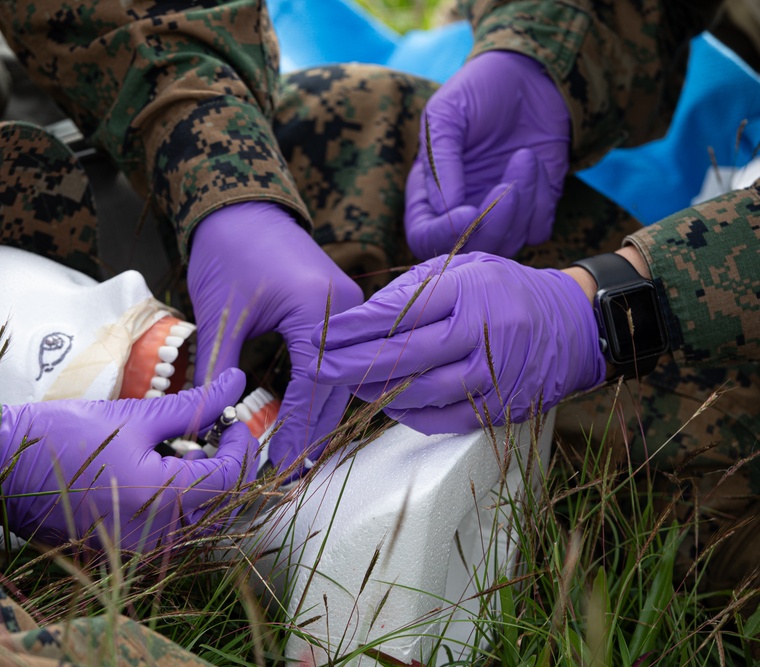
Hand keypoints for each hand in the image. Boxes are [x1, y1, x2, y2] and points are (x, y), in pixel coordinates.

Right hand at [0, 368, 259, 551]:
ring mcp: (136, 549)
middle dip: (226, 466)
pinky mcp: (121, 552)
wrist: (2, 465)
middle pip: (221, 506)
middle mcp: (153, 534)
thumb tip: (237, 382)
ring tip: (183, 449)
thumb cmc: (62, 433)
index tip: (232, 419)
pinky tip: (158, 472)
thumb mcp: (135, 415)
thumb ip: (194, 405)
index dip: (240, 445)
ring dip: (203, 485)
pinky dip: (177, 503)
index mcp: (160, 497)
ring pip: (197, 522)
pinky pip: (169, 532)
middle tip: (215, 432)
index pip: (230, 478)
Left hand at [188, 202, 362, 472]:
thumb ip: (219, 370)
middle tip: (288, 473)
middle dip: (312, 433)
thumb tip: (209, 424)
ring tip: (295, 455)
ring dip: (319, 416)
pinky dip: (322, 391)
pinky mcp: (342, 312)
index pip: (314, 386)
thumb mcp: (221, 314)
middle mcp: (347, 311)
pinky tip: (302, 418)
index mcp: (320, 309)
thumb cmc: (228, 250)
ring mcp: (350, 311)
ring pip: (342, 379)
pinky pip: (338, 362)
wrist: (242, 206)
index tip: (278, 466)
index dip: (295, 430)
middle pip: (337, 389)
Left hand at [307, 253, 604, 434]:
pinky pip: (444, 418)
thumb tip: (360, 317)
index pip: (398, 312)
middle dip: (350, 364)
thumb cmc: (505, 290)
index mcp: (468, 290)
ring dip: (376, 392)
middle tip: (316, 367)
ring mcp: (493, 372)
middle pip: (403, 356)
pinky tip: (386, 404)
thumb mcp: (464, 268)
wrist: (574, 324)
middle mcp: (481, 331)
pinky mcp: (501, 405)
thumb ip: (414, 289)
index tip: (320, 335)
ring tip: (346, 385)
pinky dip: (409, 414)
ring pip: (421, 392)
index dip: (353, 328)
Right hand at [405, 51, 569, 258]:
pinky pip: (537, 230)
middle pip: (467, 251)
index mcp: (428, 194)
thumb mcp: (446, 114)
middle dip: (491, 225)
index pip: (423, 237)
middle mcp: (460, 212)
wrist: (532, 74)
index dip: (444, 234)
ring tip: (524, 157)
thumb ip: (440, 162)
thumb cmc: (478, 90)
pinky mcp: (533, 210)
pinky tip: (534, 163)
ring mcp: (498, 214)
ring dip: (521, 207)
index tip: (469, 210)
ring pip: (506, 244)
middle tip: (507, 187)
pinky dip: (541, 203)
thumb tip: (447, 209)